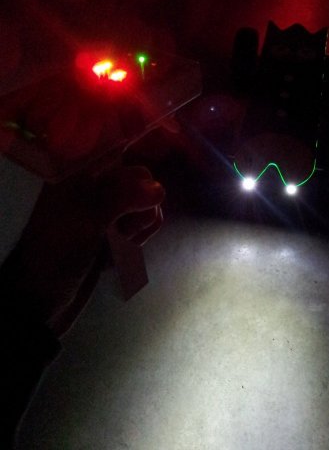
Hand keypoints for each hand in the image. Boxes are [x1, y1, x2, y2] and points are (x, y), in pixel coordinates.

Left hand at [0, 166, 163, 335]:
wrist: (39, 302)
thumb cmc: (55, 253)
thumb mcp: (87, 221)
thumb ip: (124, 199)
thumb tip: (159, 189)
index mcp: (80, 174)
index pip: (118, 149)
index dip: (141, 149)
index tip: (166, 149)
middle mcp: (95, 188)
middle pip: (140, 179)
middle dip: (141, 203)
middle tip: (122, 224)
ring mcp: (106, 212)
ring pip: (145, 205)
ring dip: (139, 226)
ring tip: (117, 243)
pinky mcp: (115, 235)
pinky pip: (142, 227)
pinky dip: (136, 241)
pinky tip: (118, 255)